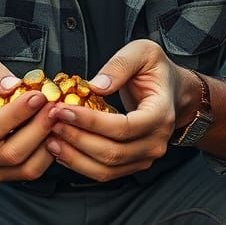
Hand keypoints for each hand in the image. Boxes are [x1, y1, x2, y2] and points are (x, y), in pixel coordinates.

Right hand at [0, 51, 55, 183]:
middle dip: (39, 128)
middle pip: (11, 153)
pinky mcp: (6, 174)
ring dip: (48, 141)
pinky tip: (56, 131)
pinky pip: (33, 170)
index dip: (17, 114)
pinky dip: (50, 153)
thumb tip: (12, 86)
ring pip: (26, 167)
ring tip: (58, 117)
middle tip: (56, 106)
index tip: (38, 96)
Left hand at [45, 39, 190, 181]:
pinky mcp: (134, 163)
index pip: (123, 127)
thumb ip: (120, 65)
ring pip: (106, 168)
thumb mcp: (143, 53)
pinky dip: (80, 164)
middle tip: (52, 122)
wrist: (174, 92)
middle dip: (77, 138)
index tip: (64, 110)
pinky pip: (105, 172)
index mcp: (161, 114)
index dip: (90, 122)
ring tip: (51, 138)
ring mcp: (146, 156)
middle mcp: (156, 141)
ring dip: (75, 156)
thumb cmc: (157, 72)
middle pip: (112, 152)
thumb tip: (97, 85)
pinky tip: (62, 150)